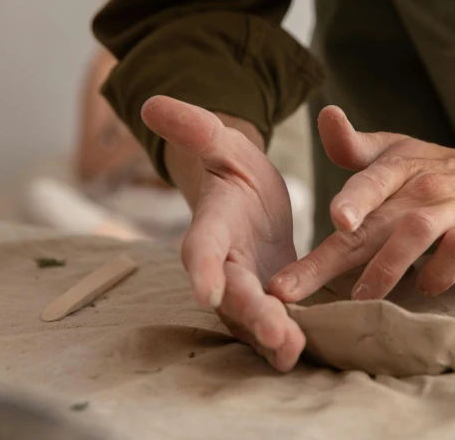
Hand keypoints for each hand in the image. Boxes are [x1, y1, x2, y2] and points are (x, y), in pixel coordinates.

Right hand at [141, 96, 304, 371]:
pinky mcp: (268, 302)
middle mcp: (224, 264)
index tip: (206, 290)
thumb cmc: (235, 173)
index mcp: (212, 226)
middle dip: (250, 313)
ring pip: (252, 318)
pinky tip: (304, 351)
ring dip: (270, 336)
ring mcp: (246, 287)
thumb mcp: (224, 145)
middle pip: (232, 294)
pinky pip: (274, 324)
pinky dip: (286, 340)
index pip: (200, 248)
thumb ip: (196, 129)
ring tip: (291, 350)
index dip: (202, 269)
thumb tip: (151, 103)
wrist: (251, 203)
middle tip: (274, 330)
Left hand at [269, 106, 454, 301]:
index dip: (350, 201)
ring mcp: (453, 210)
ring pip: (416, 234)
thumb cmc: (437, 169)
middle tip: (289, 290)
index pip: (365, 183)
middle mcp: (421, 187)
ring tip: (358, 298)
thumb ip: (353, 145)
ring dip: (385, 268)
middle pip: (372, 224)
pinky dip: (439, 272)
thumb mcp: (395, 150)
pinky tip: (424, 286)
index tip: (334, 221)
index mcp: (396, 167)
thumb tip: (325, 114)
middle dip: (328, 260)